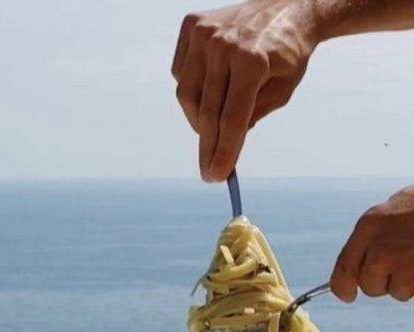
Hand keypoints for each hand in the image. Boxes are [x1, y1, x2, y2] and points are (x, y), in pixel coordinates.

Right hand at [171, 0, 319, 181]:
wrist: (288, 5)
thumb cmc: (288, 51)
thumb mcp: (282, 90)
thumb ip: (253, 116)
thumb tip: (224, 145)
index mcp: (252, 59)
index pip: (231, 118)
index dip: (223, 152)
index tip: (217, 176)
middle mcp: (223, 44)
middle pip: (207, 111)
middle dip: (208, 146)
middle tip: (209, 171)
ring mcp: (203, 33)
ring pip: (188, 96)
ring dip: (199, 119)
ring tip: (214, 128)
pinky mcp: (191, 26)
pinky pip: (182, 74)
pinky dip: (193, 90)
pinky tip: (210, 90)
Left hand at [330, 187, 413, 301]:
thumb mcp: (396, 210)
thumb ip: (375, 237)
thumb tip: (362, 267)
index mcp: (370, 226)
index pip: (343, 270)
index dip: (343, 287)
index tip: (348, 295)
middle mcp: (381, 248)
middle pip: (370, 286)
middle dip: (385, 283)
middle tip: (405, 263)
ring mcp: (404, 264)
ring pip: (398, 292)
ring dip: (410, 283)